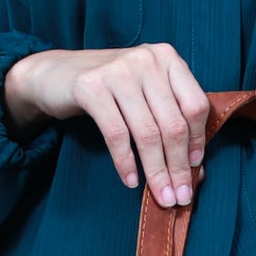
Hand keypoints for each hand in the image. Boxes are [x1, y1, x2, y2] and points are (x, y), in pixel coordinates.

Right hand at [4, 44, 208, 207]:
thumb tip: (198, 173)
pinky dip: (126, 163)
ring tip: (161, 196)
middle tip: (180, 197)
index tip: (195, 170)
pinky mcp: (92, 87)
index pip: (195, 106)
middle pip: (173, 124)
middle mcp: (146, 59)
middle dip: (178, 167)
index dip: (198, 142)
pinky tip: (131, 181)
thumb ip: (172, 122)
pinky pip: (117, 135)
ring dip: (156, 172)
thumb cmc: (110, 91)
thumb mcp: (145, 96)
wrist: (57, 75)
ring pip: (148, 133)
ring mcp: (119, 71)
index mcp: (167, 58)